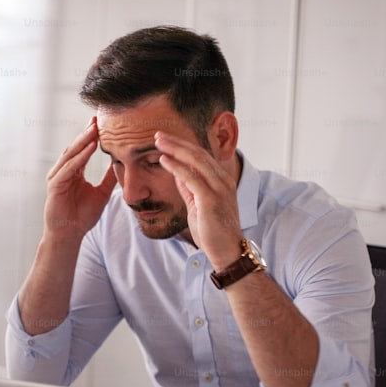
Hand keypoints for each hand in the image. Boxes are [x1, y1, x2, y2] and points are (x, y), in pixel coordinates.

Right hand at [44, 117, 116, 243]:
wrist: (70, 235)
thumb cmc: (82, 217)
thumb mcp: (102, 193)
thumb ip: (109, 179)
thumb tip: (121, 165)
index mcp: (73, 172)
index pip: (83, 150)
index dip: (92, 137)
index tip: (103, 124)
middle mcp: (64, 171)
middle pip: (76, 147)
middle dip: (87, 133)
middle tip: (97, 119)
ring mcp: (58, 177)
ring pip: (71, 154)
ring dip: (83, 141)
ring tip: (94, 129)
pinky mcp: (55, 185)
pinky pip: (68, 168)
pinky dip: (79, 157)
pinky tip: (89, 148)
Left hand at [154, 131, 242, 267]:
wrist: (227, 252)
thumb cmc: (213, 232)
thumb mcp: (198, 205)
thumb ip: (189, 189)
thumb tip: (177, 174)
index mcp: (222, 180)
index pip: (201, 156)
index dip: (182, 145)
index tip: (165, 139)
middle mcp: (223, 180)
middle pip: (198, 153)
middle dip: (176, 142)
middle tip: (158, 134)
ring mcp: (219, 188)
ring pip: (195, 160)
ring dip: (175, 148)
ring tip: (158, 141)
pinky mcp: (211, 199)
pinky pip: (191, 177)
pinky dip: (176, 166)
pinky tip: (164, 159)